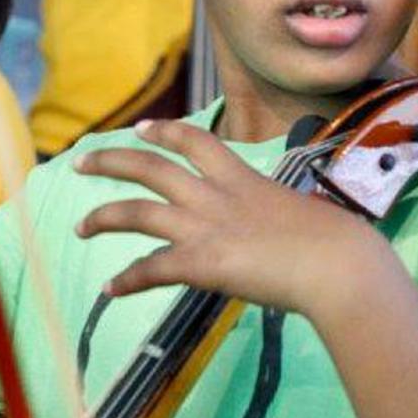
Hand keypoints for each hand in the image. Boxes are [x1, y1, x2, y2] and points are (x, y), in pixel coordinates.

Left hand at [73, 119, 393, 315]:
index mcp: (243, 179)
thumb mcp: (302, 214)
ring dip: (103, 218)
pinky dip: (127, 279)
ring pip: (137, 211)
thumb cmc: (337, 244)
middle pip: (151, 167)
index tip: (143, 129)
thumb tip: (289, 233)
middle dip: (111, 161)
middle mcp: (216, 196)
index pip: (195, 142)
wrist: (337, 265)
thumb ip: (280, 218)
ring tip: (80, 227)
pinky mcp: (200, 263)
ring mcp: (204, 227)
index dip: (165, 133)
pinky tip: (111, 288)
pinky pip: (150, 269)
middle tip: (82, 163)